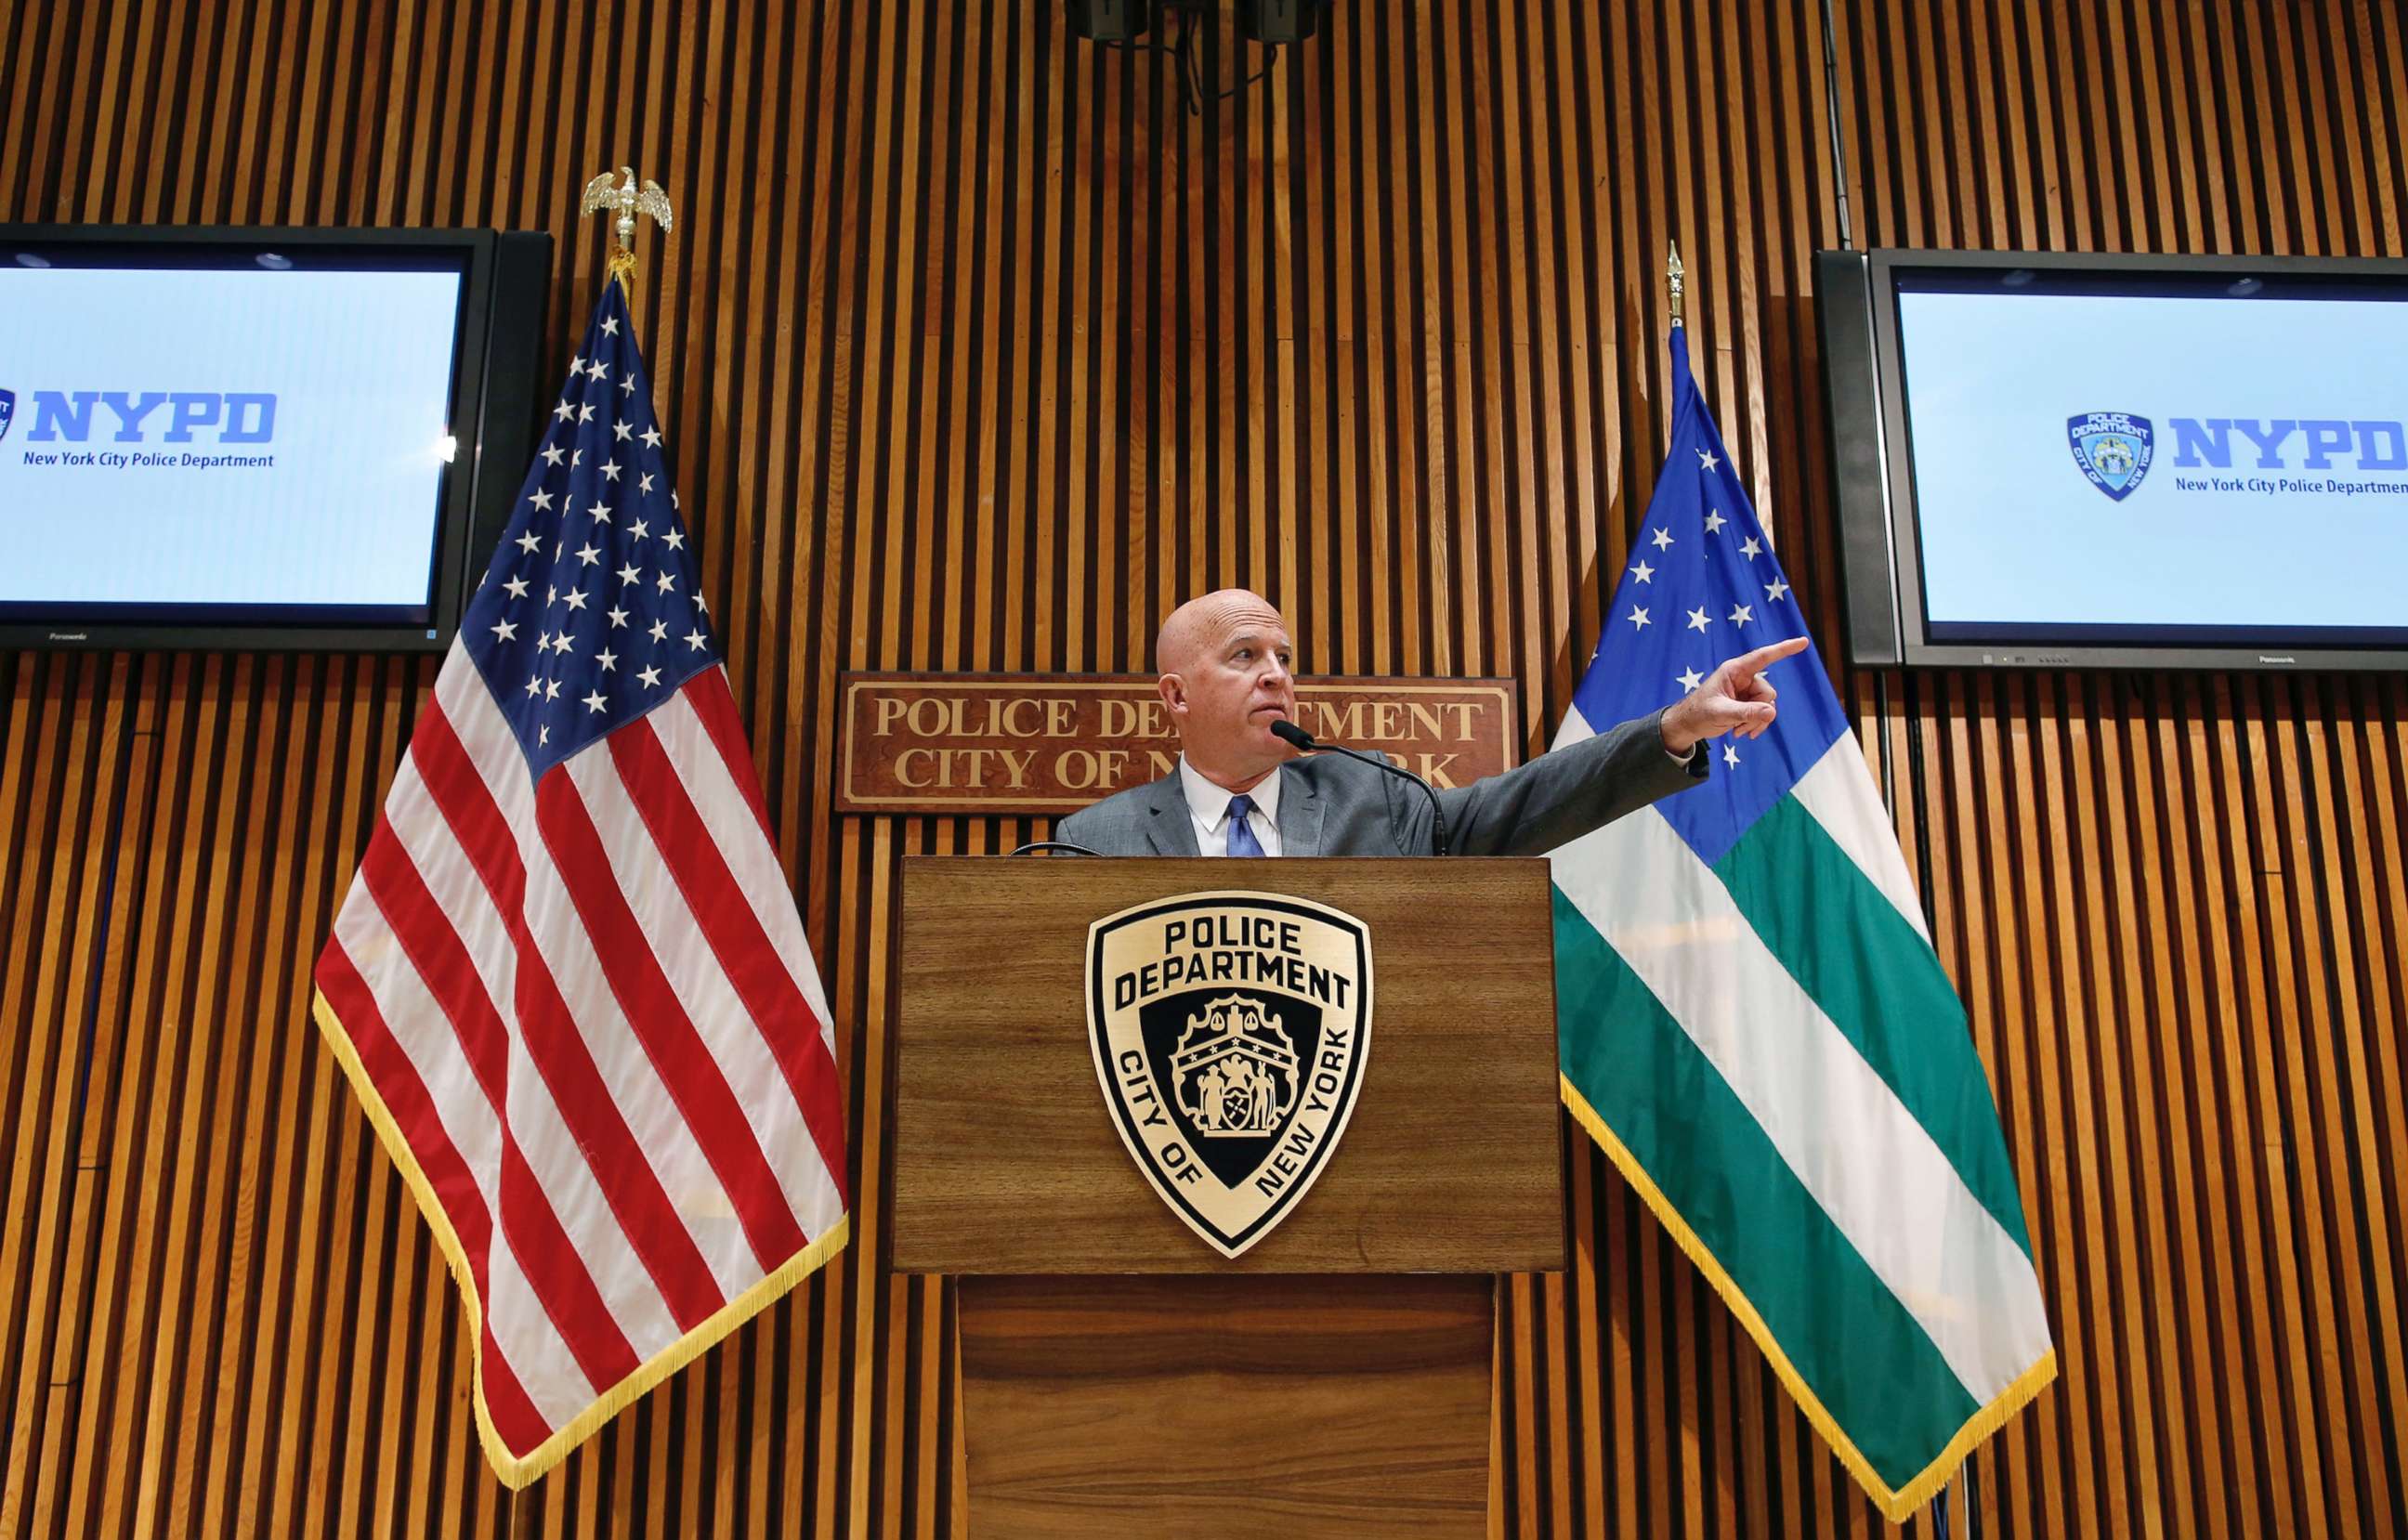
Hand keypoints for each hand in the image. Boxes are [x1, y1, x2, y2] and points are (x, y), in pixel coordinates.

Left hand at [1660, 636, 1809, 754]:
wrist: (1690, 725)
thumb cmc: (1699, 713)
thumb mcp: (1721, 713)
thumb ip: (1745, 713)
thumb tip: (1771, 712)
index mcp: (1735, 671)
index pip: (1764, 657)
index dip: (1784, 649)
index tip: (1804, 642)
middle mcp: (1743, 678)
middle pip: (1767, 692)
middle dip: (1758, 712)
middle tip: (1739, 725)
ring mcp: (1747, 691)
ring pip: (1768, 705)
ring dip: (1755, 722)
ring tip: (1737, 730)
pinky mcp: (1748, 703)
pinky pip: (1764, 713)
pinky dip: (1756, 725)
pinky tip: (1741, 733)